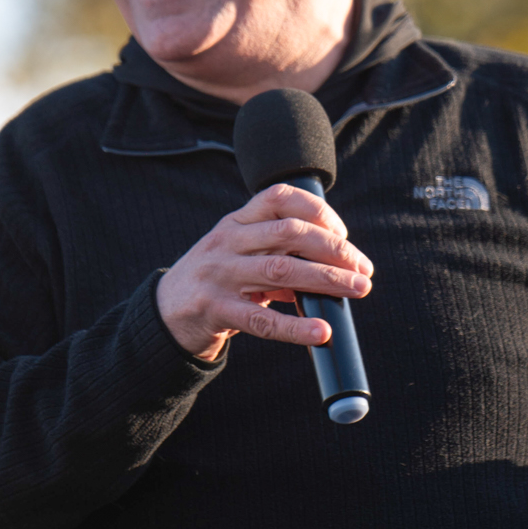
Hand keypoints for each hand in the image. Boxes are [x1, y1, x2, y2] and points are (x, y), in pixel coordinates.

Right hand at [156, 184, 373, 362]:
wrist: (164, 315)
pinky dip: (295, 328)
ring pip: (281, 271)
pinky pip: (261, 320)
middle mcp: (227, 242)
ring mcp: (219, 275)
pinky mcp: (215, 310)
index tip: (343, 233)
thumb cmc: (215, 281)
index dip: (318, 210)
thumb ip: (278, 254)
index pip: (279, 197)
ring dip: (326, 279)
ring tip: (357, 289)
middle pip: (289, 233)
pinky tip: (321, 331)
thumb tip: (333, 268)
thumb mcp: (239, 255)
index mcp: (236, 222)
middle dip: (334, 248)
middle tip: (363, 268)